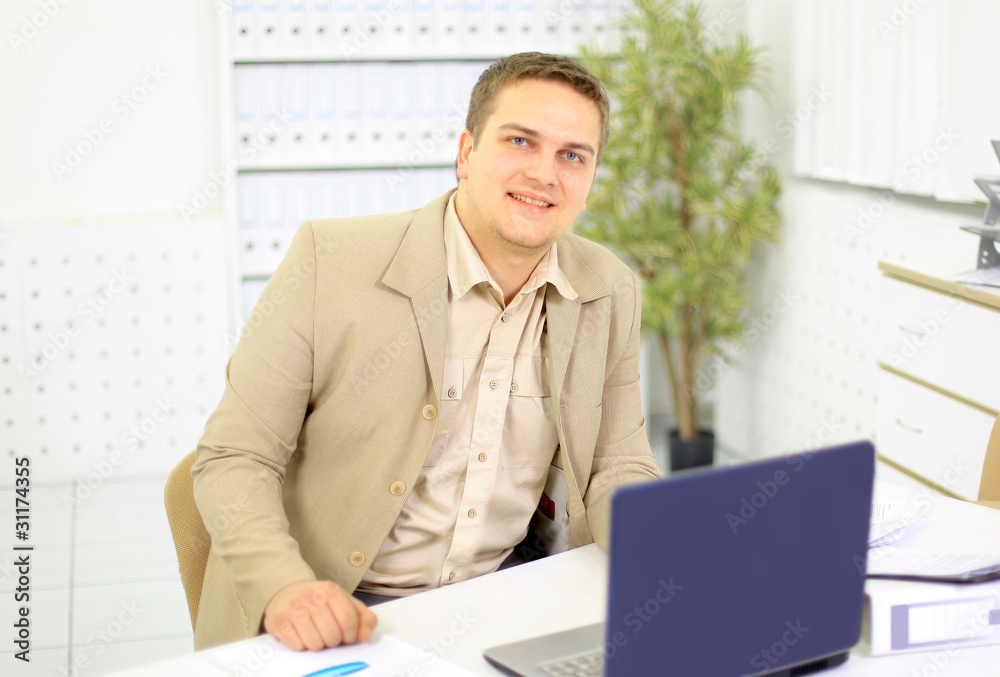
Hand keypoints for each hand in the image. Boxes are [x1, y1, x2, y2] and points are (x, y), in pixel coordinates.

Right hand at [262, 580, 377, 650]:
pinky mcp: (279, 621)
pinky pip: (297, 646)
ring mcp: (293, 608)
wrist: (287, 592)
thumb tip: (366, 636)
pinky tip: (301, 634)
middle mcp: (311, 596)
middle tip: (329, 635)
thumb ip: (363, 618)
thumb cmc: (320, 601)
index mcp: (330, 590)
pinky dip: (302, 645)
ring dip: (318, 644)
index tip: (347, 636)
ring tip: (315, 634)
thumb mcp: (345, 603)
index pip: (348, 620)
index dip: (351, 635)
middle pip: (332, 635)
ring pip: (315, 643)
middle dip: (334, 641)